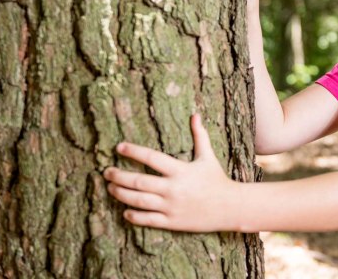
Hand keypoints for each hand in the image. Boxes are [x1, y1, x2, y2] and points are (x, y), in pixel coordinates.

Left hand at [103, 114, 240, 231]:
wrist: (230, 207)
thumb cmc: (217, 179)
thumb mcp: (208, 157)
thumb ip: (200, 136)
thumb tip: (195, 115)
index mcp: (180, 170)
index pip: (151, 158)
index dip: (133, 151)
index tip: (119, 147)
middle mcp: (173, 188)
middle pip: (139, 182)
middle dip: (119, 176)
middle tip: (106, 172)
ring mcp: (171, 207)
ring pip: (139, 201)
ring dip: (121, 194)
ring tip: (110, 188)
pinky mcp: (172, 222)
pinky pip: (148, 220)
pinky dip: (134, 216)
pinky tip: (125, 211)